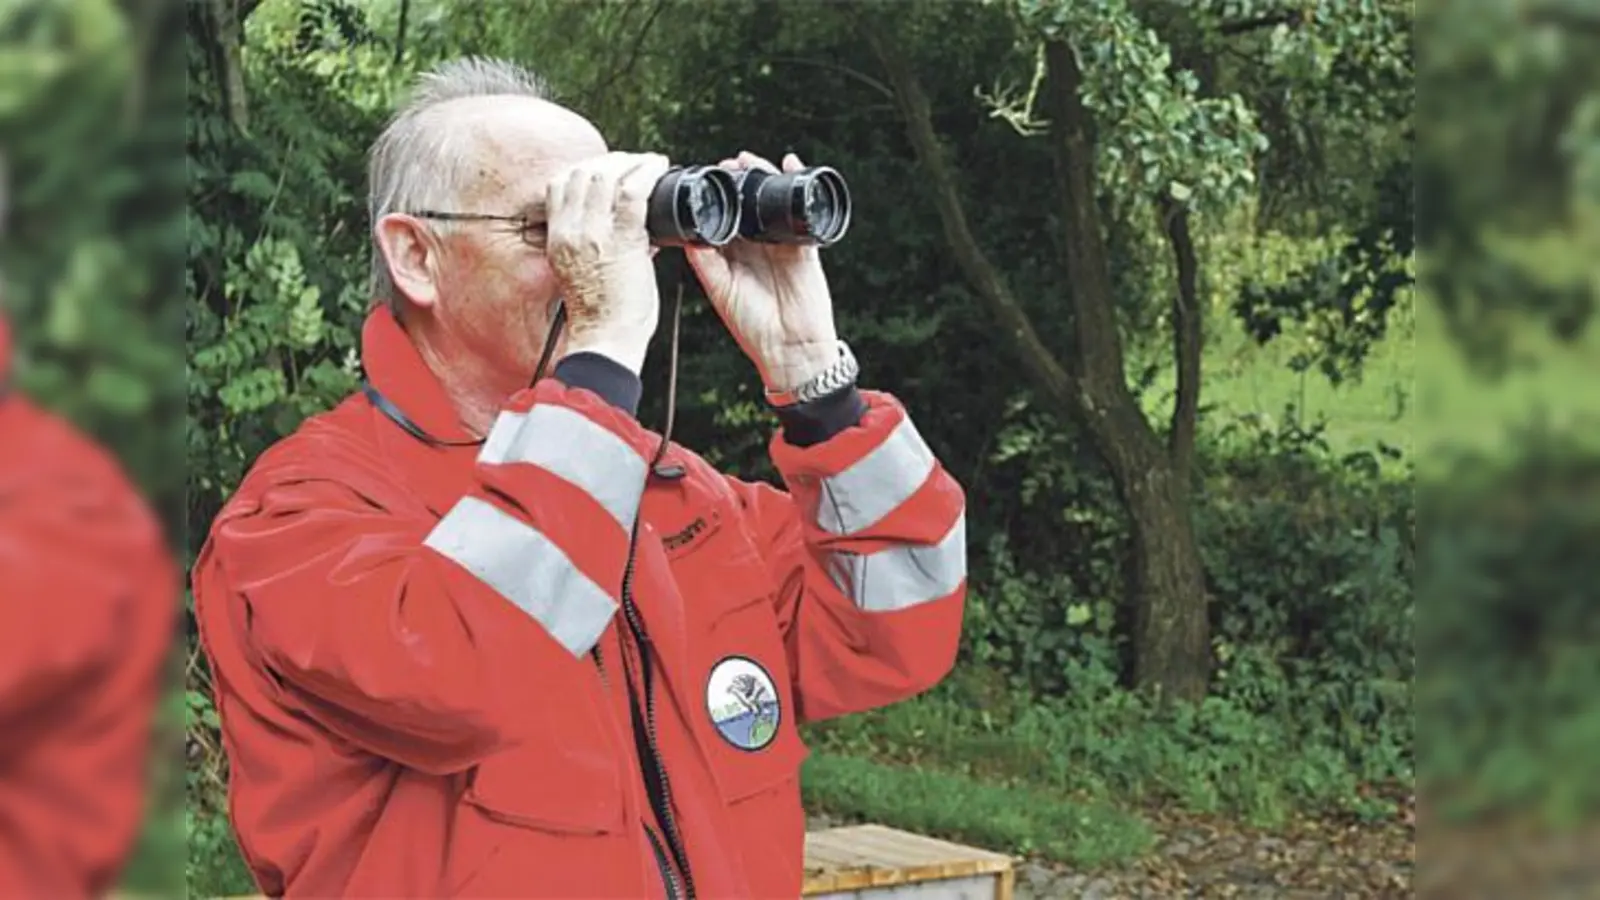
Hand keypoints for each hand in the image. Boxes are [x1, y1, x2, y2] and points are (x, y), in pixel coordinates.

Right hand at [545, 151, 671, 374]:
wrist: (605, 340)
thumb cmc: (603, 315)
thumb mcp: (583, 272)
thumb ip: (598, 245)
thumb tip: (635, 227)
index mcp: (558, 238)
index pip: (560, 183)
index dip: (586, 168)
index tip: (609, 169)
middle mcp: (570, 231)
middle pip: (583, 172)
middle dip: (611, 160)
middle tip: (635, 164)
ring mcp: (593, 233)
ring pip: (606, 174)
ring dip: (631, 163)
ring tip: (650, 163)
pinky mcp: (622, 239)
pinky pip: (633, 191)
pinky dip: (647, 172)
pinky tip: (659, 167)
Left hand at [684, 151, 841, 394]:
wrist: (790, 348)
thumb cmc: (752, 327)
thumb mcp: (721, 292)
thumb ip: (706, 263)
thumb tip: (687, 235)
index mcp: (732, 256)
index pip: (721, 217)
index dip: (714, 196)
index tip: (704, 175)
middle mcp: (755, 246)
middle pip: (746, 203)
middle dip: (738, 180)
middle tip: (727, 163)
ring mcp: (780, 244)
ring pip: (770, 202)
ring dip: (763, 177)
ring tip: (750, 161)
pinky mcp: (803, 246)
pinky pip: (801, 211)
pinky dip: (798, 185)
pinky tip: (792, 164)